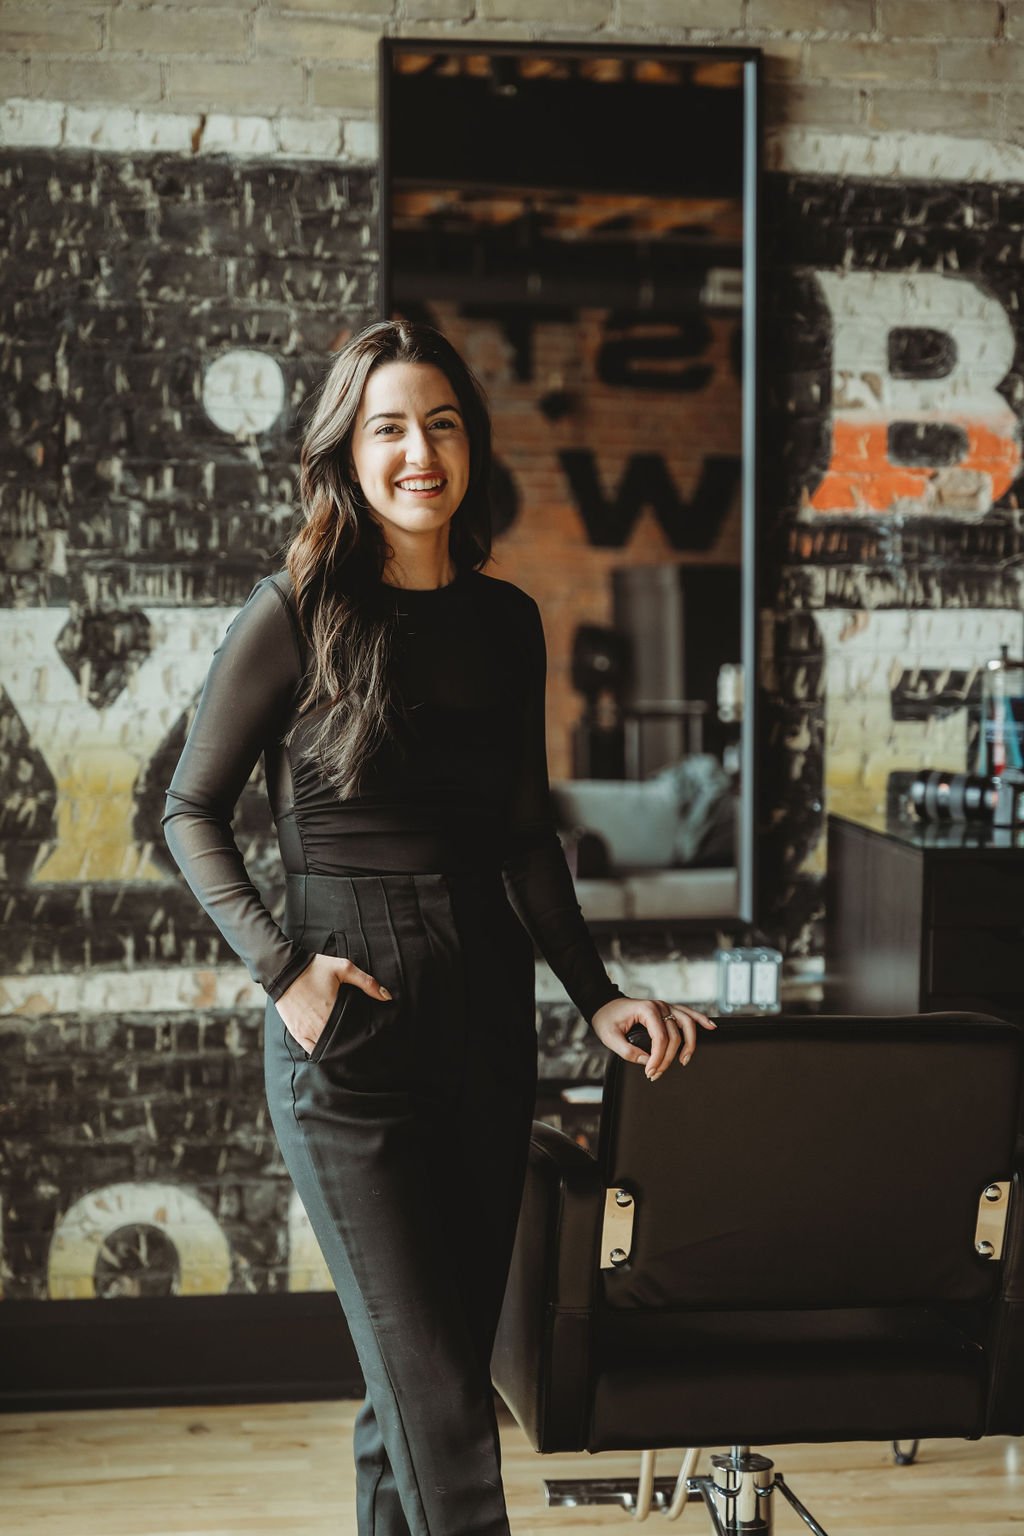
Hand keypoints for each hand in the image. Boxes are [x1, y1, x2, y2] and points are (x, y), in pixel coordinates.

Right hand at [275, 951, 390, 1055]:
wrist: (283, 969)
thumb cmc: (314, 968)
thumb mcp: (343, 968)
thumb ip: (366, 982)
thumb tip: (387, 997)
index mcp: (333, 1011)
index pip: (353, 1031)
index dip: (362, 1035)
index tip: (369, 1035)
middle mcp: (320, 1025)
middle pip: (341, 1042)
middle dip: (351, 1042)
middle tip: (360, 1041)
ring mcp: (307, 1031)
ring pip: (327, 1048)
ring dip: (336, 1047)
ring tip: (346, 1044)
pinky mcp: (297, 1032)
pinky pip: (312, 1049)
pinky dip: (321, 1050)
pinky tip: (329, 1046)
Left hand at [590, 995, 716, 1080]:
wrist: (604, 1004)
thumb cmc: (606, 1018)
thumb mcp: (610, 1037)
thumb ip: (627, 1052)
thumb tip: (647, 1062)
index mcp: (646, 1010)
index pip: (660, 1038)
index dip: (658, 1058)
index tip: (650, 1072)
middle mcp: (659, 1006)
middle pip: (675, 1035)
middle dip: (668, 1058)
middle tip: (657, 1073)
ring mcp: (665, 1006)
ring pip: (687, 1024)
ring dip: (690, 1043)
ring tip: (685, 1060)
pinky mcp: (668, 1009)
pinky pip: (688, 1014)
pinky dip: (700, 1020)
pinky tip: (710, 1027)